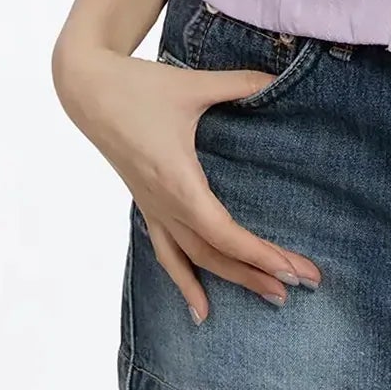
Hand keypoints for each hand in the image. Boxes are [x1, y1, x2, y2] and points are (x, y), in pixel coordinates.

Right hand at [54, 44, 322, 323]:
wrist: (87, 89)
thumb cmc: (139, 86)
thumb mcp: (194, 84)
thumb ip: (241, 83)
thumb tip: (280, 78)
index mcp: (178, 180)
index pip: (224, 233)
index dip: (258, 254)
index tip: (293, 269)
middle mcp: (164, 203)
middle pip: (216, 254)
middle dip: (259, 272)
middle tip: (302, 284)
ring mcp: (153, 208)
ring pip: (193, 259)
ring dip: (232, 281)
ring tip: (271, 297)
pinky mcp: (147, 204)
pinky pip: (167, 253)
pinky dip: (186, 282)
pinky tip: (201, 310)